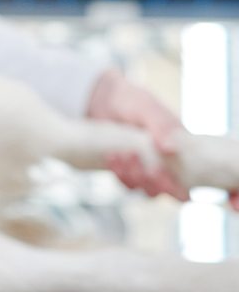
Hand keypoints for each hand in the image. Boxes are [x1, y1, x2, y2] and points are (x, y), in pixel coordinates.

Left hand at [87, 69, 188, 200]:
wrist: (104, 100)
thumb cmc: (132, 101)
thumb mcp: (147, 107)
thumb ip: (161, 126)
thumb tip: (171, 150)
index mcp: (181, 150)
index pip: (188, 182)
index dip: (178, 188)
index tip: (156, 170)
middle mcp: (166, 163)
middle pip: (166, 191)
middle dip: (153, 182)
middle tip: (140, 162)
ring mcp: (146, 168)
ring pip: (144, 188)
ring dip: (132, 176)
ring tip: (122, 154)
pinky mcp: (127, 169)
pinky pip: (125, 182)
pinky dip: (118, 173)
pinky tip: (111, 157)